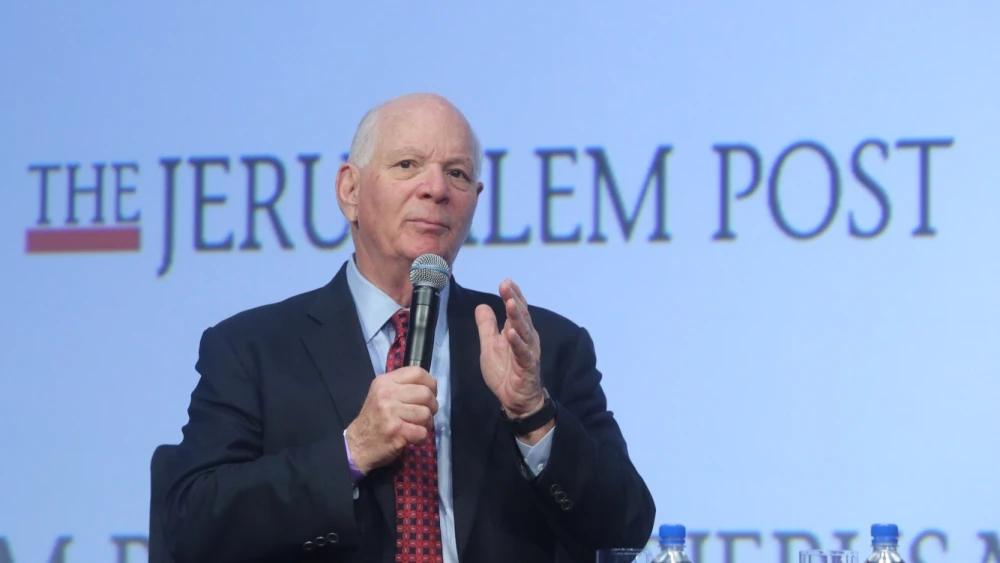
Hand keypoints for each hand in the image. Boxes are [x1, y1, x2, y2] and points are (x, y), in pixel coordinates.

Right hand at [345, 367, 437, 473]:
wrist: (357, 445)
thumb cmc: (374, 420)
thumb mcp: (381, 395)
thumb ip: (402, 387)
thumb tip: (430, 387)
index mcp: (385, 382)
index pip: (418, 372)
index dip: (430, 384)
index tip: (430, 394)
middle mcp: (387, 394)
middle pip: (426, 394)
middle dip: (432, 407)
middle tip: (425, 415)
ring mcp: (391, 412)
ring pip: (426, 414)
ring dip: (427, 424)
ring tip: (417, 427)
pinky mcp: (396, 431)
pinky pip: (422, 432)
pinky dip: (422, 438)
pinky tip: (414, 439)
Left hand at [475, 279, 544, 417]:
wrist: (516, 399)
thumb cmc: (506, 372)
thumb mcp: (490, 345)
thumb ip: (487, 327)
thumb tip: (482, 306)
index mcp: (518, 332)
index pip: (517, 310)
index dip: (512, 295)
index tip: (505, 282)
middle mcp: (527, 338)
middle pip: (521, 315)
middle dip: (514, 299)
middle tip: (506, 285)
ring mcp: (528, 352)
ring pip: (523, 331)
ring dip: (516, 317)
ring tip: (509, 303)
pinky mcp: (527, 366)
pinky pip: (522, 353)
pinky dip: (516, 342)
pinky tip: (510, 332)